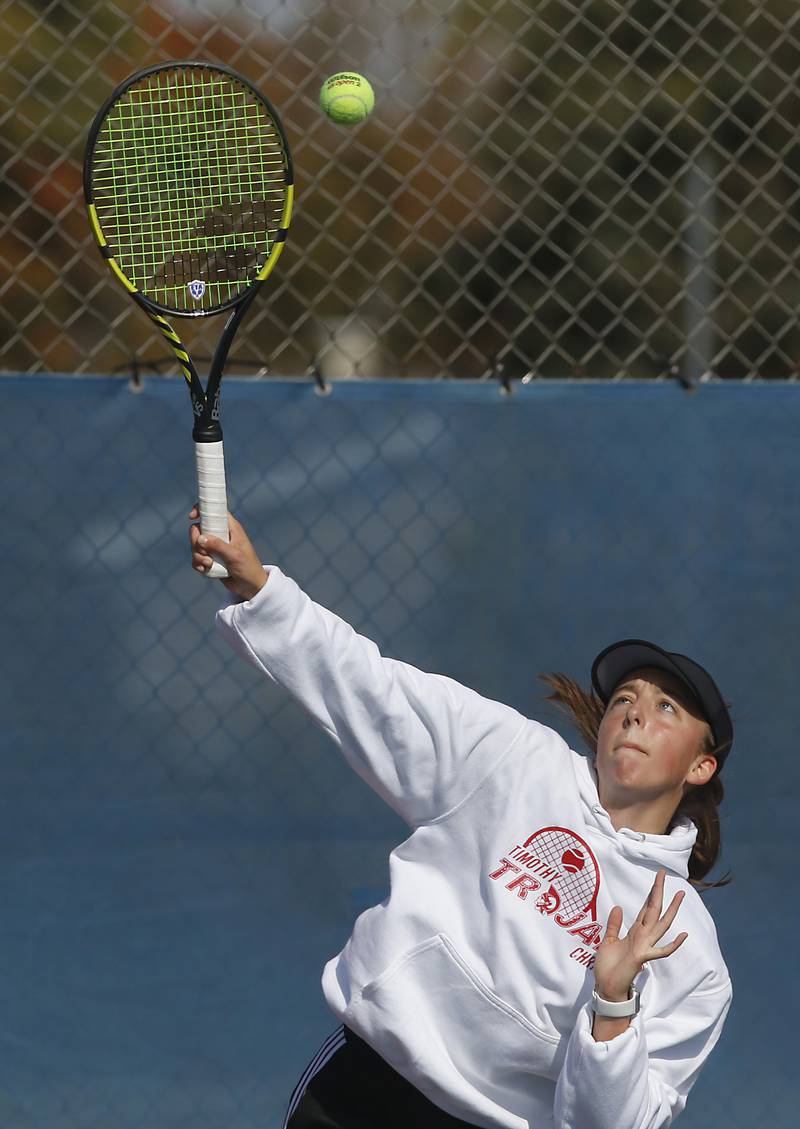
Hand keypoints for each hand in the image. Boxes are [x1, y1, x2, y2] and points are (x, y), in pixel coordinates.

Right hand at [189, 506, 267, 600]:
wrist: (250, 586)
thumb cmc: (248, 567)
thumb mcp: (234, 555)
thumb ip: (218, 546)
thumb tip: (200, 538)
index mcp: (230, 527)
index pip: (214, 511)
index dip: (201, 510)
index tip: (191, 517)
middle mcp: (221, 535)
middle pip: (198, 529)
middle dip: (196, 542)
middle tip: (205, 552)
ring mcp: (214, 547)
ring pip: (195, 545)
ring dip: (198, 556)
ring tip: (209, 564)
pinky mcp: (210, 559)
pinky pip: (196, 558)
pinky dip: (198, 564)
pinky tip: (206, 570)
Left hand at [593, 869, 687, 1001]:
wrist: (606, 987)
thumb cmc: (609, 967)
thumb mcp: (607, 940)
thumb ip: (614, 924)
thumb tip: (618, 906)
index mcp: (635, 932)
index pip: (645, 908)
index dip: (651, 893)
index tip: (657, 878)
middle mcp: (643, 936)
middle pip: (654, 910)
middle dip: (658, 892)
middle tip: (663, 873)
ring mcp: (645, 945)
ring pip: (661, 924)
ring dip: (671, 910)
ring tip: (680, 895)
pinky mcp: (642, 956)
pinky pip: (661, 951)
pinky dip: (673, 944)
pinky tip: (683, 936)